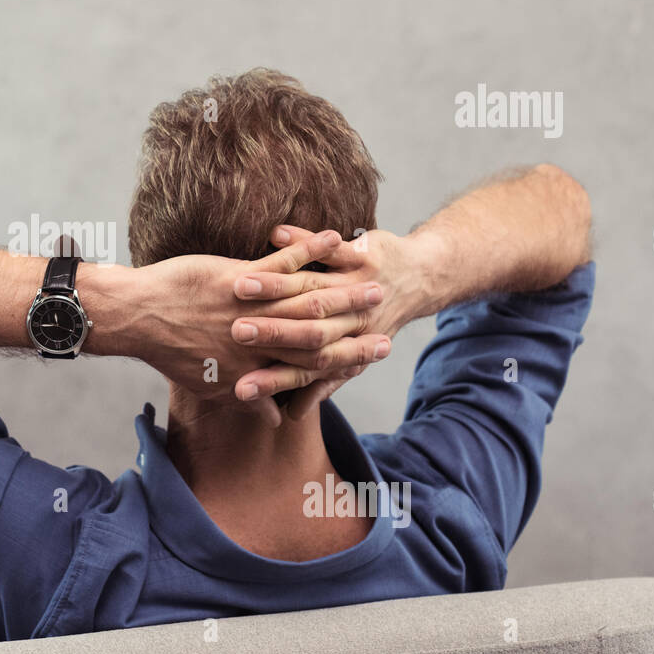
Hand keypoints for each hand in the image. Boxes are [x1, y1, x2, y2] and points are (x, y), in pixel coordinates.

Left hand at [135, 230, 388, 426]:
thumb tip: (276, 417)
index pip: (317, 365)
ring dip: (345, 284)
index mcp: (260, 367)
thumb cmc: (171, 352)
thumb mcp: (212, 384)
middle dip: (358, 317)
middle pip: (323, 329)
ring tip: (373, 276)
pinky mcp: (241, 278)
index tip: (382, 349)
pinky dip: (313, 248)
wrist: (138, 318)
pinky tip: (338, 236)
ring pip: (309, 296)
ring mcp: (255, 308)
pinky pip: (285, 260)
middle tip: (388, 306)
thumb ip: (250, 398)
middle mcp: (263, 341)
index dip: (352, 356)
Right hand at [230, 224, 425, 417]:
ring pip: (314, 289)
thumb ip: (316, 384)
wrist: (418, 281)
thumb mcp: (347, 359)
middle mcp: (350, 322)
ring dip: (276, 287)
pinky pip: (334, 251)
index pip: (301, 370)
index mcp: (340, 348)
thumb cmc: (372, 323)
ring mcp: (356, 288)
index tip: (240, 389)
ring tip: (242, 285)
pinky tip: (276, 235)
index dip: (270, 380)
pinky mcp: (362, 256)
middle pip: (304, 332)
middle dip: (269, 333)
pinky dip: (306, 243)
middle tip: (235, 334)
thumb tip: (289, 417)